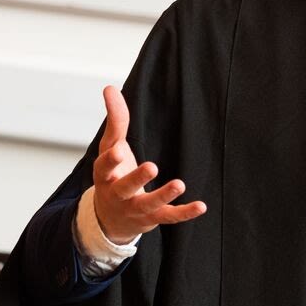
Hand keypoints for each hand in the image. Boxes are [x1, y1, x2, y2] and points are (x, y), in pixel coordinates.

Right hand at [92, 85, 205, 244]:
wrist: (110, 218)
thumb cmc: (112, 175)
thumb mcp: (110, 147)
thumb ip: (115, 120)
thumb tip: (110, 87)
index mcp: (105, 175)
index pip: (104, 167)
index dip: (110, 161)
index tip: (118, 150)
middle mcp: (117, 193)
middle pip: (125, 188)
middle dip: (136, 179)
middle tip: (152, 166)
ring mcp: (135, 208)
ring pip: (147, 204)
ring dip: (163, 195)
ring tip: (179, 184)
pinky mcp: (152, 218)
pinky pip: (169, 217)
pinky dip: (184, 213)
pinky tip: (201, 206)